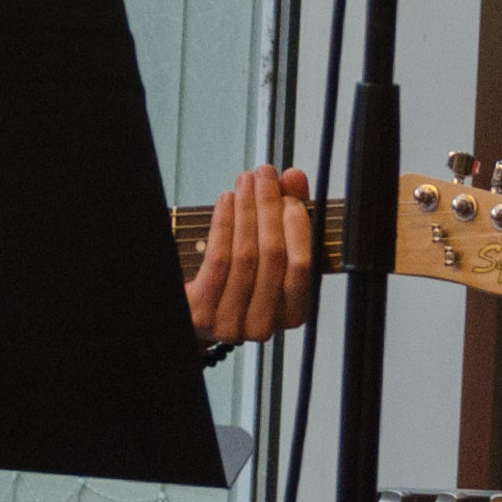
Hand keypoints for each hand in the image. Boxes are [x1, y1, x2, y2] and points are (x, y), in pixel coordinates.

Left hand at [188, 165, 320, 349]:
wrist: (200, 308)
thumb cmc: (241, 278)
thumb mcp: (272, 247)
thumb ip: (289, 213)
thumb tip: (295, 177)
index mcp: (291, 314)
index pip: (302, 267)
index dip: (297, 227)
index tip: (290, 196)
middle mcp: (263, 325)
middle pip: (272, 256)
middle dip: (269, 207)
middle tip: (265, 176)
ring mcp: (230, 323)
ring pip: (245, 255)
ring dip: (246, 210)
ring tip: (245, 181)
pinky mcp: (201, 313)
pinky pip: (218, 259)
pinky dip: (224, 224)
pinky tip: (227, 201)